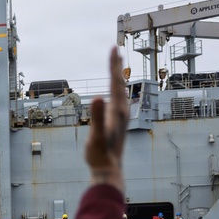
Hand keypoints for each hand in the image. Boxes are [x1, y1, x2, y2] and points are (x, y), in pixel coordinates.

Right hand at [84, 47, 127, 191]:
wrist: (109, 170)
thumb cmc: (100, 154)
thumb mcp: (96, 135)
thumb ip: (97, 117)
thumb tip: (97, 98)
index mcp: (117, 110)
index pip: (115, 82)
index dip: (113, 65)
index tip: (113, 48)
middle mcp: (121, 111)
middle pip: (119, 83)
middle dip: (116, 66)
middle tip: (115, 50)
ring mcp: (120, 117)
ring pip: (119, 91)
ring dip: (116, 77)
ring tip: (115, 68)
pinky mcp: (116, 123)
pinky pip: (116, 100)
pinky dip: (114, 90)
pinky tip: (112, 92)